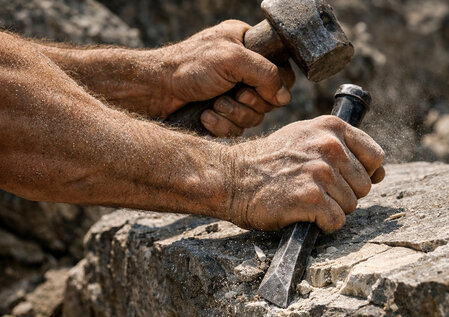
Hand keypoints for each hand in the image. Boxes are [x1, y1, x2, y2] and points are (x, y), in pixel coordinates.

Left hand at [158, 20, 294, 136]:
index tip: (254, 87)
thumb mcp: (232, 60)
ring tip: (213, 104)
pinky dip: (221, 125)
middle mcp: (243, 71)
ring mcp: (234, 95)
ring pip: (254, 118)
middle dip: (248, 102)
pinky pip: (237, 130)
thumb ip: (265, 73)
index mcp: (248, 48)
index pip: (282, 72)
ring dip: (233, 114)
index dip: (274, 86)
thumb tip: (285, 97)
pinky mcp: (223, 115)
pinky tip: (206, 116)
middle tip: (230, 93)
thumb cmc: (189, 67)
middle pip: (270, 100)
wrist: (156, 90)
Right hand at [226, 116, 384, 232]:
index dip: (362, 173)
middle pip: (365, 185)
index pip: (375, 156)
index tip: (342, 178)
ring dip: (331, 209)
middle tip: (314, 189)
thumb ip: (345, 149)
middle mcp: (330, 146)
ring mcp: (321, 171)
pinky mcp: (311, 197)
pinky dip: (323, 224)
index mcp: (332, 128)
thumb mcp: (307, 139)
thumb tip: (381, 173)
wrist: (233, 177)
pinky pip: (336, 221)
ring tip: (305, 199)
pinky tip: (304, 214)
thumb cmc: (271, 161)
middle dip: (344, 193)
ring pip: (351, 205)